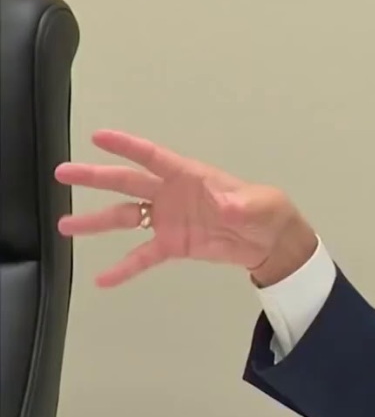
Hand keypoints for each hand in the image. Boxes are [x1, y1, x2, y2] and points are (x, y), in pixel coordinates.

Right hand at [55, 129, 316, 287]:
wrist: (270, 243)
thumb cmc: (267, 213)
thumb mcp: (260, 205)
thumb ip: (241, 205)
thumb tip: (229, 207)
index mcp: (191, 176)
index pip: (154, 157)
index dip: (127, 147)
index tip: (98, 137)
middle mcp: (172, 194)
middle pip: (128, 182)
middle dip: (96, 177)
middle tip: (63, 173)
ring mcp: (169, 220)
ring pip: (126, 217)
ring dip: (96, 222)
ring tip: (65, 226)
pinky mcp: (173, 245)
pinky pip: (142, 256)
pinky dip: (124, 268)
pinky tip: (102, 280)